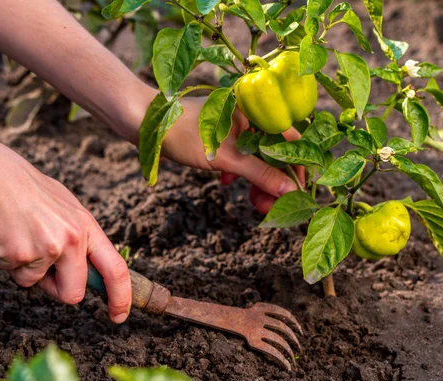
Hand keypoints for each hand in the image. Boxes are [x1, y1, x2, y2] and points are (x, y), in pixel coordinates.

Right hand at [0, 134, 130, 323]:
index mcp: (87, 227)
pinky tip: (2, 236)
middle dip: (55, 290)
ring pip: (36, 285)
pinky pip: (12, 274)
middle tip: (39, 267)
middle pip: (73, 294)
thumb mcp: (65, 209)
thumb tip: (86, 268)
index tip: (119, 316)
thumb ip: (77, 237)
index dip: (120, 297)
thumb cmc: (26, 191)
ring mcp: (49, 248)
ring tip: (17, 237)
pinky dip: (3, 261)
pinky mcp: (23, 255)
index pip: (116, 269)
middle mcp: (73, 239)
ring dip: (23, 269)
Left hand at [161, 96, 304, 213]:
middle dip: (275, 180)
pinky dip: (237, 172)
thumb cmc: (184, 133)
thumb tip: (290, 191)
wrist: (144, 123)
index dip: (297, 168)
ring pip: (256, 157)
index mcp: (257, 112)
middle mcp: (249, 117)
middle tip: (268, 206)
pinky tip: (225, 182)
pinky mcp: (220, 138)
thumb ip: (260, 174)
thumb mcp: (226, 158)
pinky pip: (238, 157)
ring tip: (253, 202)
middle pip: (275, 152)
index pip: (292, 141)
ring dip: (257, 180)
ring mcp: (234, 128)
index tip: (296, 194)